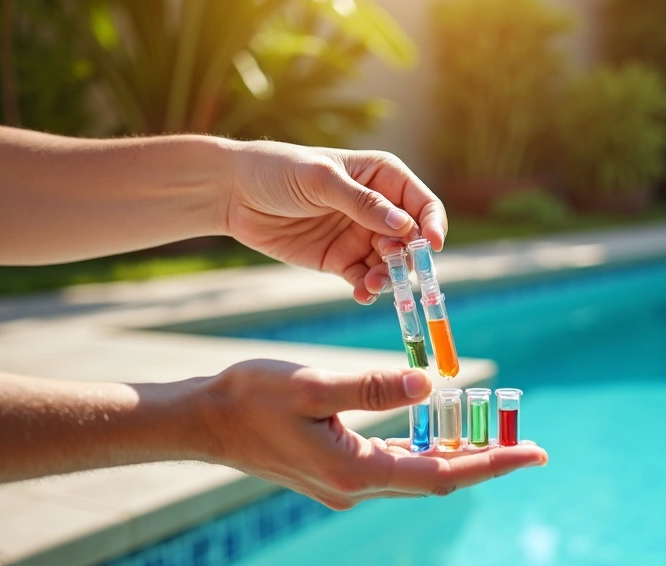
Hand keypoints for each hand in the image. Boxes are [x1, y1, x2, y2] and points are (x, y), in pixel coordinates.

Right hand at [196, 359, 547, 508]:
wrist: (203, 421)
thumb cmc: (251, 397)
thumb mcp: (314, 384)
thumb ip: (374, 386)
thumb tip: (433, 384)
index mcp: (356, 472)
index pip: (443, 474)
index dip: (493, 464)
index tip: (535, 454)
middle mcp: (357, 487)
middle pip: (438, 478)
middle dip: (486, 461)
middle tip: (530, 446)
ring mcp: (347, 485)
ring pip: (418, 472)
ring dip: (457, 456)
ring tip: (498, 436)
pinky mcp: (338, 472)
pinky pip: (396, 463)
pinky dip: (426, 449)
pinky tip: (443, 431)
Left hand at [224, 140, 447, 303]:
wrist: (233, 192)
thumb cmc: (278, 170)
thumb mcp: (321, 180)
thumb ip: (363, 204)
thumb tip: (404, 227)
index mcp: (383, 178)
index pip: (422, 203)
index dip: (432, 224)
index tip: (431, 246)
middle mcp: (378, 209)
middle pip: (411, 239)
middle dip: (408, 256)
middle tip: (395, 267)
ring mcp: (360, 236)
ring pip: (391, 263)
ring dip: (390, 277)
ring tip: (374, 284)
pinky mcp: (341, 260)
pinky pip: (364, 279)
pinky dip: (368, 289)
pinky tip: (363, 294)